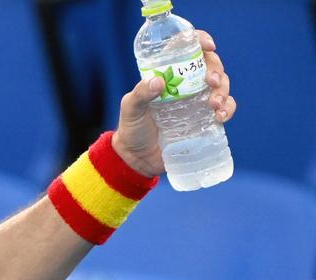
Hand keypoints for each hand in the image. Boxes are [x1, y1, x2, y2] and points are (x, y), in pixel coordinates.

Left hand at [112, 30, 235, 176]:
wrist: (137, 158)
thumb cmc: (132, 128)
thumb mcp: (130, 108)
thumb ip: (140, 94)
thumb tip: (159, 81)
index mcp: (169, 74)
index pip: (188, 49)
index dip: (200, 41)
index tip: (208, 46)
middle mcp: (186, 84)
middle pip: (211, 66)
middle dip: (216, 70)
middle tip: (211, 82)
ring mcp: (198, 101)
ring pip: (222, 85)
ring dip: (224, 90)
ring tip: (214, 104)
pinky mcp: (205, 119)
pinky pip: (225, 108)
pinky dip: (228, 109)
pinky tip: (220, 116)